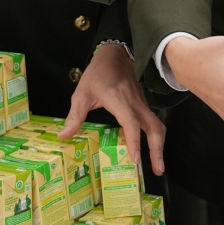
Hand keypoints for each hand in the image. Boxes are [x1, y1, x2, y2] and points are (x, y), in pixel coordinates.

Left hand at [61, 43, 165, 174]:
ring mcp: (141, 103)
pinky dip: (154, 137)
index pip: (130, 122)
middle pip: (153, 126)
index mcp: (118, 99)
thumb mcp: (81, 93)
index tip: (136, 159)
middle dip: (157, 149)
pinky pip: (152, 122)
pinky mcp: (143, 104)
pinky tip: (150, 150)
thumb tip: (64, 137)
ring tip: (157, 165)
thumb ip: (75, 115)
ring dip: (159, 145)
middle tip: (157, 169)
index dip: (134, 140)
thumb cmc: (97, 74)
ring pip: (157, 125)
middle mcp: (134, 103)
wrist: (114, 55)